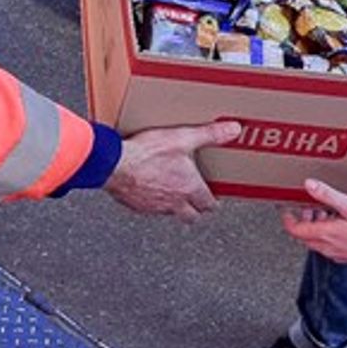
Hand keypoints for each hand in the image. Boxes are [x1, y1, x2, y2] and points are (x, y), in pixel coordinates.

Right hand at [105, 119, 240, 221]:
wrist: (114, 164)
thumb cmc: (146, 154)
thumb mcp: (183, 138)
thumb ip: (210, 134)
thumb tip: (232, 130)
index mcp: (188, 188)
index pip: (208, 204)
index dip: (212, 201)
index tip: (213, 198)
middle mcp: (173, 202)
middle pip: (191, 217)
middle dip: (196, 210)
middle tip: (197, 201)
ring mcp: (154, 207)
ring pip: (170, 213)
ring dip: (174, 205)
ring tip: (172, 192)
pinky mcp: (136, 206)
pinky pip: (149, 209)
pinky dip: (152, 201)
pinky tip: (148, 189)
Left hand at [279, 178, 346, 268]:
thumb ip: (328, 196)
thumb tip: (309, 185)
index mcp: (325, 234)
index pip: (295, 230)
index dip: (287, 218)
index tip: (286, 209)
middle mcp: (327, 247)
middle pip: (304, 235)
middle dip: (303, 220)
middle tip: (309, 206)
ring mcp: (336, 253)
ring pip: (316, 240)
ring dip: (316, 225)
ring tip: (326, 211)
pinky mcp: (345, 255)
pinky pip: (328, 244)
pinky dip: (327, 232)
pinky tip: (340, 223)